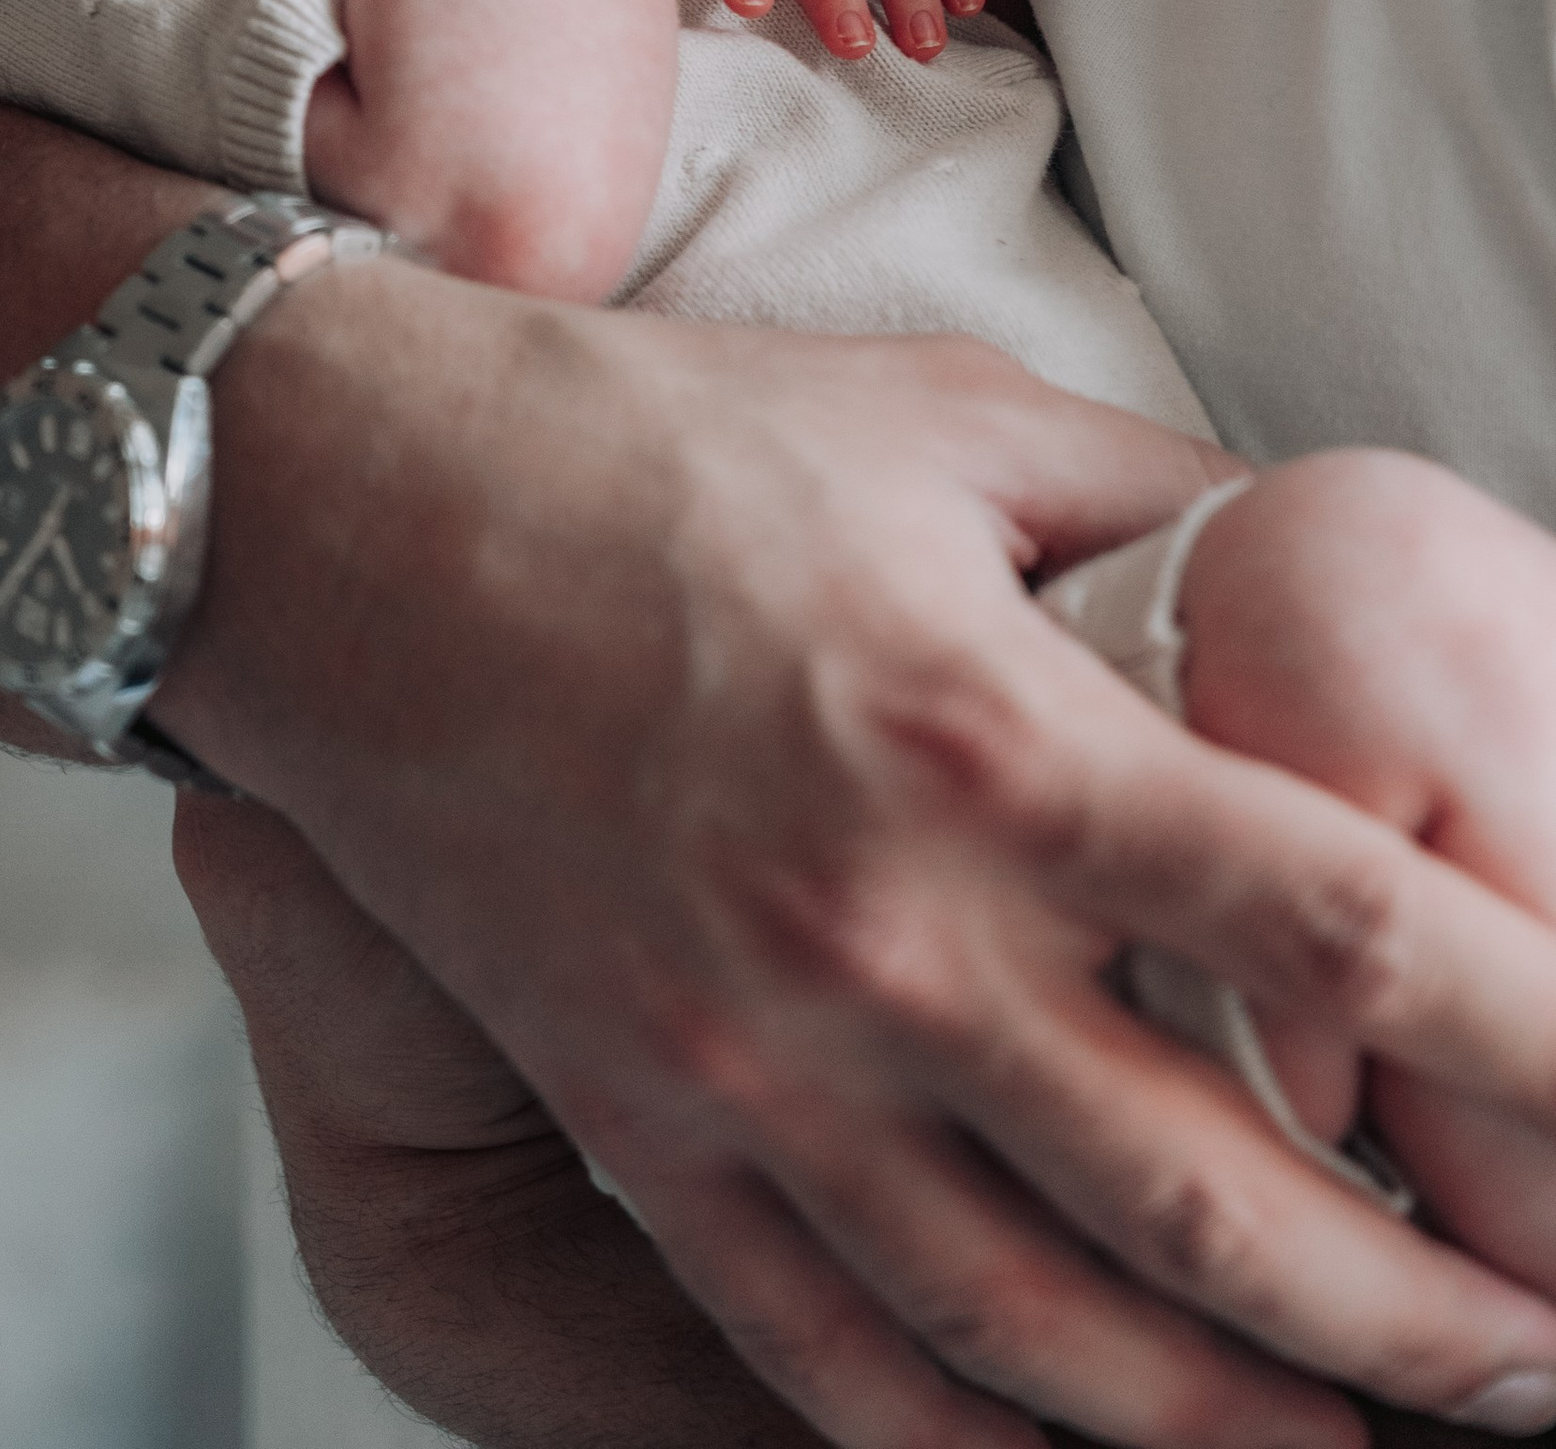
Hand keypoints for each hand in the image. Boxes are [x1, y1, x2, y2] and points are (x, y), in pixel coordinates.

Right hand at [168, 280, 1555, 1448]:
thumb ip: (1154, 506)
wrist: (329, 511)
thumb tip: (1318, 586)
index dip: (1534, 1024)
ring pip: (1060, 1345)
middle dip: (1441, 1323)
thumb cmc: (647, 439)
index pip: (1331, 917)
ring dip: (1258, 1432)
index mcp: (984, 732)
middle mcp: (886, 934)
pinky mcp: (648, 1133)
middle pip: (1232, 1208)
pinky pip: (843, 1367)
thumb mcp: (938, 417)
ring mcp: (755, 1067)